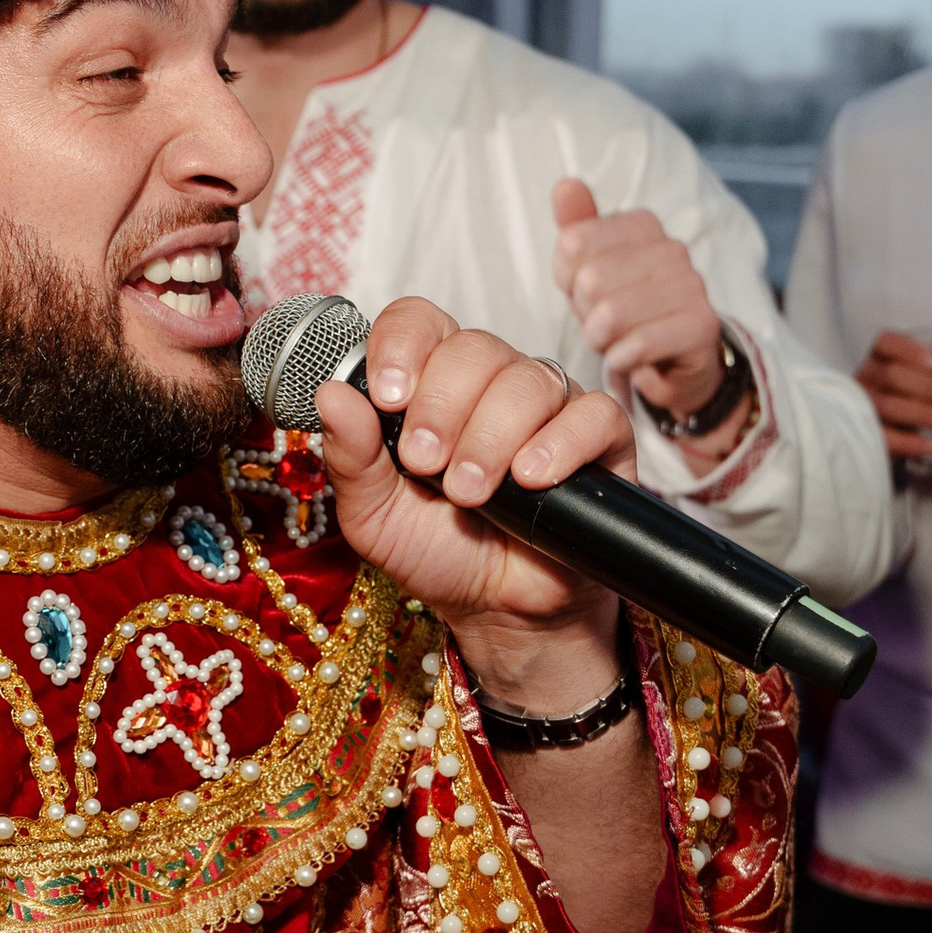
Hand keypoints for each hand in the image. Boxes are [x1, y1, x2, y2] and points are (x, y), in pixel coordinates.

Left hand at [316, 297, 629, 705]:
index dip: (403, 347)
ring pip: (528, 380)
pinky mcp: (601, 438)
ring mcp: (549, 405)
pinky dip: (560, 443)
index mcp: (432, 383)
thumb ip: (352, 456)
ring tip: (470, 492)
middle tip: (426, 465)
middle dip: (442, 408)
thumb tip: (330, 394)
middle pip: (474, 347)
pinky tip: (531, 477)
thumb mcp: (373, 514)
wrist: (497, 610)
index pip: (420, 322)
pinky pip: (593, 414)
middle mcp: (492, 381)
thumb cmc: (435, 550)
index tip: (389, 398)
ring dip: (490, 437)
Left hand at [549, 180, 744, 440]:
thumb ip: (577, 227)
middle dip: (586, 315)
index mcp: (643, 225)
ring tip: (621, 343)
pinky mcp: (701, 326)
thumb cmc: (627, 314)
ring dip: (604, 343)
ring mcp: (692, 285)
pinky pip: (636, 346)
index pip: (572, 244)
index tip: (589, 296)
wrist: (678, 364)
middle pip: (590, 281)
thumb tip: (566, 183)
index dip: (568, 282)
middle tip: (607, 327)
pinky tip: (635, 363)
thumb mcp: (591, 271)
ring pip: (611, 316)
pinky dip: (622, 363)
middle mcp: (672, 248)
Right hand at [856, 329, 931, 469]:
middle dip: (929, 388)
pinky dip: (909, 443)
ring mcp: (863, 407)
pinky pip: (884, 438)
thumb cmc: (908, 395)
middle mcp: (868, 379)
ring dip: (924, 414)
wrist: (884, 432)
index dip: (907, 349)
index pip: (885, 343)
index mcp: (881, 358)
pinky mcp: (866, 434)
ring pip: (889, 406)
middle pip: (893, 376)